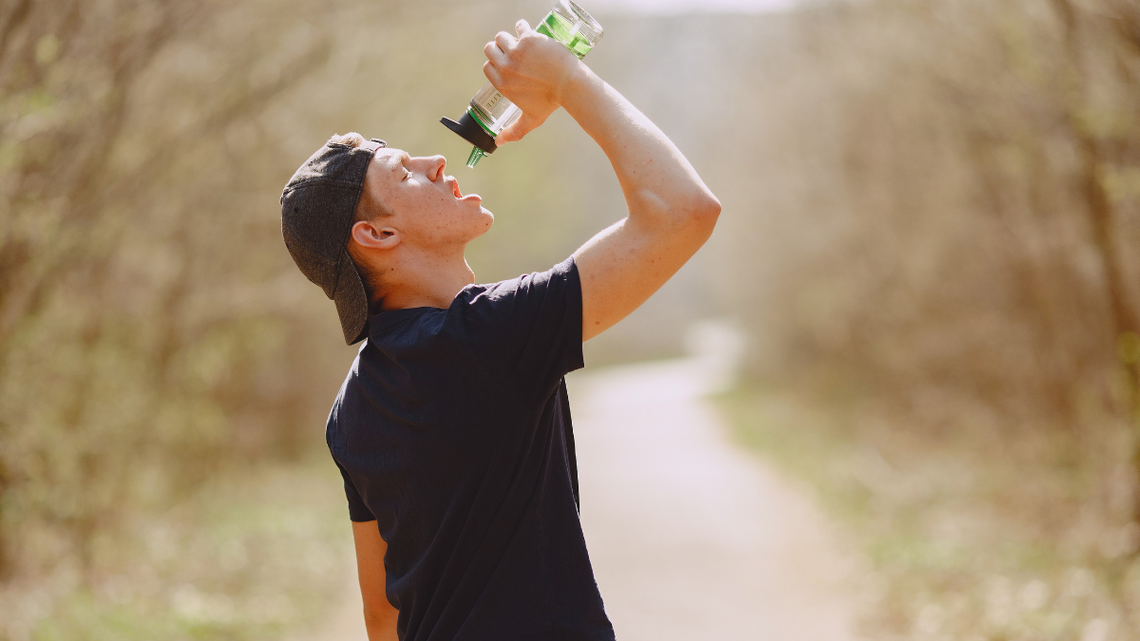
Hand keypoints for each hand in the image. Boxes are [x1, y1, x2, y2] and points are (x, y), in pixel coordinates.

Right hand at [482, 19, 580, 144]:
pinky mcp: (529, 39)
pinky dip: (522, 27)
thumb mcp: (530, 119)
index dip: (495, 64)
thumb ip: (514, 132)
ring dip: (509, 37)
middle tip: (512, 51)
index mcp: (503, 84)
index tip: (505, 63)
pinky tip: (526, 30)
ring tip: (519, 40)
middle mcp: (506, 67)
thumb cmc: (551, 103)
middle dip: (498, 49)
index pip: (487, 67)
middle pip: (490, 50)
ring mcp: (516, 52)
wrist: (570, 85)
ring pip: (502, 37)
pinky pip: (519, 26)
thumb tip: (498, 143)